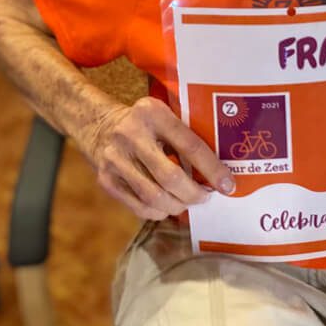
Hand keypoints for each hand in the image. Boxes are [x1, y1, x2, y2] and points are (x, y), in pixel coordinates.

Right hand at [86, 97, 235, 219]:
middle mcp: (131, 135)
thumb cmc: (144, 123)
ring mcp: (115, 160)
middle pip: (170, 177)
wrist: (97, 125)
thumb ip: (186, 134)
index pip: (190, 145)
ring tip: (188, 201)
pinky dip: (159, 211)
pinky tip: (168, 205)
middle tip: (206, 196)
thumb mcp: (163, 115)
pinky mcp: (106, 181)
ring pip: (154, 197)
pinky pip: (139, 207)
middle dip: (194, 194)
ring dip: (178, 205)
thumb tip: (219, 169)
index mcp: (152, 113)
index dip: (212, 169)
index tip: (228, 185)